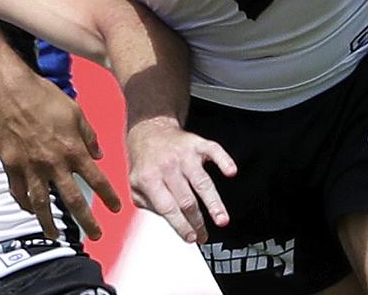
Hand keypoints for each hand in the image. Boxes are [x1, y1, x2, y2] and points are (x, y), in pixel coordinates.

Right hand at [0, 75, 120, 239]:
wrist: (11, 92)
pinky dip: (25, 203)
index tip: (116, 208)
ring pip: (42, 204)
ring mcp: (31, 168)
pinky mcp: (12, 166)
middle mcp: (54, 164)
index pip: (96, 179)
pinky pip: (19, 192)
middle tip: (96, 235)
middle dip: (87, 221)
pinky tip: (30, 210)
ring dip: (50, 223)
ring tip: (54, 236)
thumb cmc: (45, 97)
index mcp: (73, 149)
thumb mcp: (76, 111)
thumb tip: (99, 154)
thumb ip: (89, 135)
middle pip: (73, 200)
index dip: (108, 196)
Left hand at [127, 117, 236, 243]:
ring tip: (222, 220)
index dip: (181, 225)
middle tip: (205, 235)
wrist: (149, 130)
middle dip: (198, 221)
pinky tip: (231, 172)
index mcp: (149, 178)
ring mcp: (183, 154)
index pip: (167, 207)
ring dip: (213, 202)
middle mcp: (167, 166)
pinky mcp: (196, 143)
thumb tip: (168, 221)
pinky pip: (213, 151)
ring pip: (201, 181)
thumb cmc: (145, 162)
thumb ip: (148, 205)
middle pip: (186, 199)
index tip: (191, 238)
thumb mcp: (136, 185)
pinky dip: (223, 160)